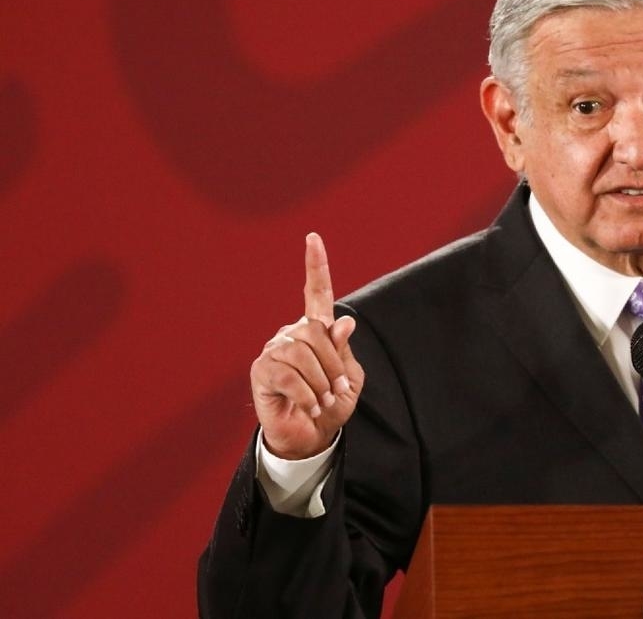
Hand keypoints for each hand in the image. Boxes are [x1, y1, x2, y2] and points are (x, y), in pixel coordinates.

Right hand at [250, 233, 364, 459]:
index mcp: (315, 331)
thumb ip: (344, 352)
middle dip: (333, 365)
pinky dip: (307, 395)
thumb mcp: (348, 378)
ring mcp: (273, 350)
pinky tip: (309, 407)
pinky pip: (288, 376)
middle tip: (337, 391)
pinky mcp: (261, 371)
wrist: (311, 437)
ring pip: (302, 354)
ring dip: (321, 383)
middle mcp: (291, 334)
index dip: (316, 266)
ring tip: (323, 401)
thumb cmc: (330, 405)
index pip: (316, 292)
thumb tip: (344, 322)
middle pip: (315, 332)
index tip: (314, 238)